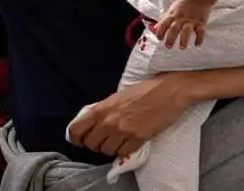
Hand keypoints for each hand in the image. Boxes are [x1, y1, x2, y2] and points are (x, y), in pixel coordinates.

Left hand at [67, 74, 193, 156]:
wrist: (168, 91)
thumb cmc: (143, 90)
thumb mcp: (116, 97)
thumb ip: (103, 110)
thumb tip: (92, 122)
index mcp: (101, 108)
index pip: (76, 129)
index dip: (76, 138)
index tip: (80, 140)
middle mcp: (108, 121)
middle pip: (90, 144)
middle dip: (95, 145)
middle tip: (102, 141)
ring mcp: (123, 131)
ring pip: (106, 151)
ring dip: (110, 148)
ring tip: (118, 141)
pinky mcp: (138, 139)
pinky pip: (123, 153)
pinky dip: (124, 150)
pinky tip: (129, 142)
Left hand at [155, 0, 210, 48]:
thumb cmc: (183, 5)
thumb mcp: (171, 10)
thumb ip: (164, 20)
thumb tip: (153, 29)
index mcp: (172, 15)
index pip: (163, 24)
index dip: (160, 31)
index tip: (159, 39)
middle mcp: (181, 18)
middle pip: (173, 29)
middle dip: (170, 38)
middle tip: (167, 46)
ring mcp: (191, 20)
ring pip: (186, 30)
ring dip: (183, 40)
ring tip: (182, 47)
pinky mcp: (201, 22)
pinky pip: (200, 31)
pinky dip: (199, 38)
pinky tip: (197, 44)